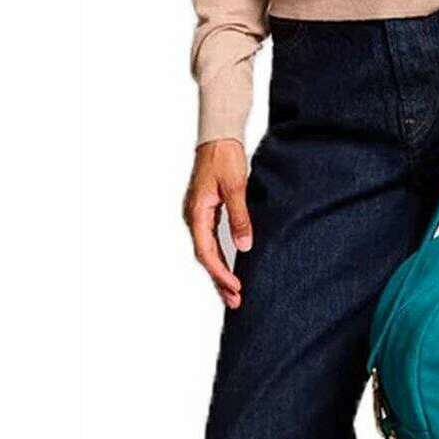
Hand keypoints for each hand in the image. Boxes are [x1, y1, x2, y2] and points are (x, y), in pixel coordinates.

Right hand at [184, 138, 251, 307]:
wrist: (218, 137)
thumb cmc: (225, 157)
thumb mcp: (236, 187)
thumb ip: (240, 217)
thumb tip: (243, 246)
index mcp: (197, 212)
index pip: (206, 251)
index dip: (220, 272)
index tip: (235, 287)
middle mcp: (194, 217)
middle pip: (205, 256)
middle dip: (219, 280)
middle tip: (235, 302)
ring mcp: (198, 216)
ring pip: (208, 251)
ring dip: (220, 272)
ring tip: (233, 294)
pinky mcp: (206, 213)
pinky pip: (211, 242)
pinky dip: (220, 258)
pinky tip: (230, 270)